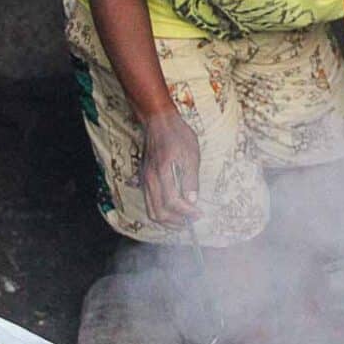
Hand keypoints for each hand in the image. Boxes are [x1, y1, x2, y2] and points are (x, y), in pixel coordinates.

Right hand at [140, 110, 201, 226]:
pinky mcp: (144, 179)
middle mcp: (149, 180)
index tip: (199, 214)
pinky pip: (149, 202)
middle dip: (176, 222)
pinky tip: (172, 211)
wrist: (159, 122)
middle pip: (158, 212)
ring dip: (167, 220)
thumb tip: (192, 200)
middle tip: (192, 221)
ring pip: (151, 210)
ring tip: (183, 221)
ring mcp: (144, 180)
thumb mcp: (191, 154)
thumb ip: (190, 179)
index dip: (186, 213)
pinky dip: (159, 211)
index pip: (172, 203)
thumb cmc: (177, 135)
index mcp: (161, 173)